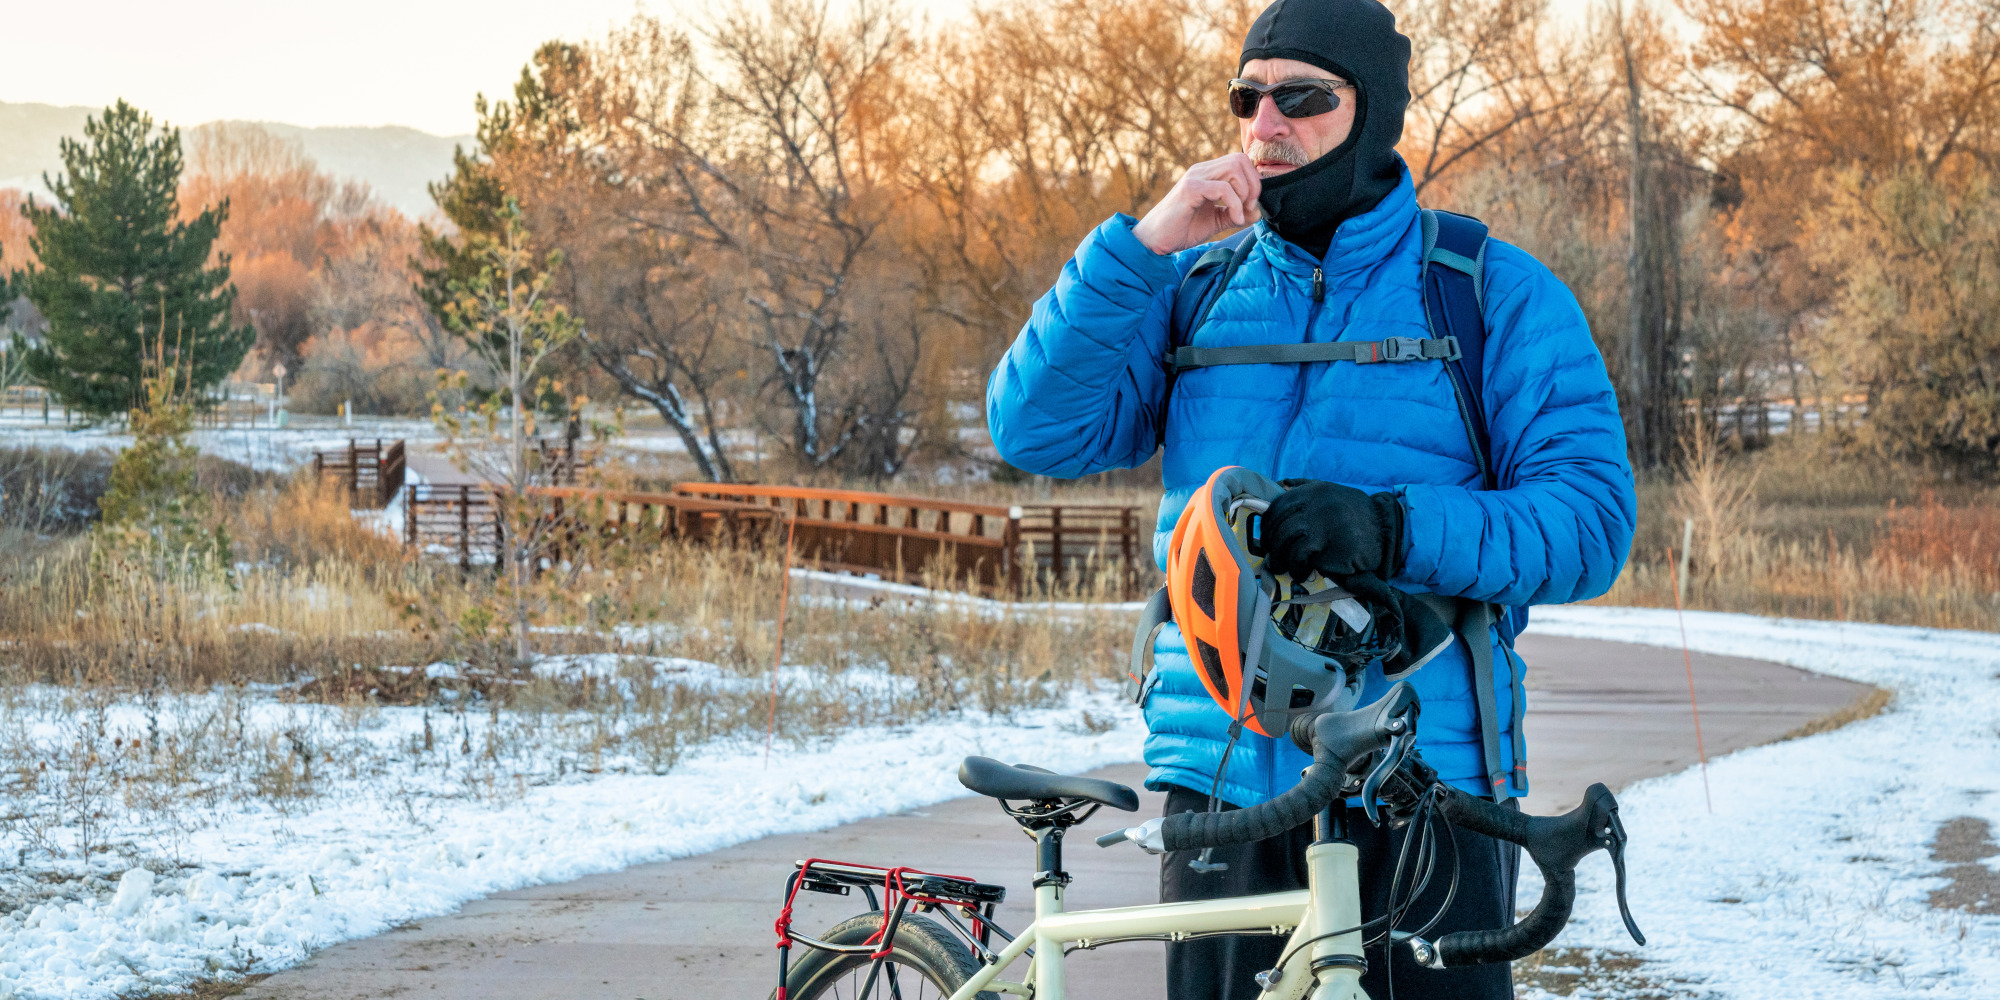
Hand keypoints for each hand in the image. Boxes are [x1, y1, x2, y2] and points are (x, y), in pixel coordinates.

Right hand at [1131, 153, 1263, 254]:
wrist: (1155, 241)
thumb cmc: (1182, 230)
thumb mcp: (1216, 221)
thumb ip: (1235, 214)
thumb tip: (1257, 212)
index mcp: (1208, 174)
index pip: (1240, 161)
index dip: (1253, 182)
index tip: (1250, 207)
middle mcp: (1202, 170)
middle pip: (1240, 159)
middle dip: (1253, 185)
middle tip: (1248, 209)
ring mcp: (1195, 177)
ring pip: (1234, 168)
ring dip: (1245, 193)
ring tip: (1239, 214)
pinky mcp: (1190, 189)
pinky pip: (1223, 188)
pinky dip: (1235, 204)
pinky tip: (1233, 220)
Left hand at [1259, 480, 1405, 581]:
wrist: (1387, 531)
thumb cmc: (1355, 515)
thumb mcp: (1333, 493)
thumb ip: (1306, 487)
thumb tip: (1280, 484)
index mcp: (1314, 491)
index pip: (1278, 506)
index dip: (1268, 525)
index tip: (1267, 539)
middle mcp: (1316, 504)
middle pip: (1280, 526)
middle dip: (1273, 546)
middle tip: (1274, 559)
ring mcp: (1322, 524)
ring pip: (1286, 541)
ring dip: (1282, 559)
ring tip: (1285, 568)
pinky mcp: (1328, 545)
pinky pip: (1301, 556)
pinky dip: (1297, 567)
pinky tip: (1302, 572)